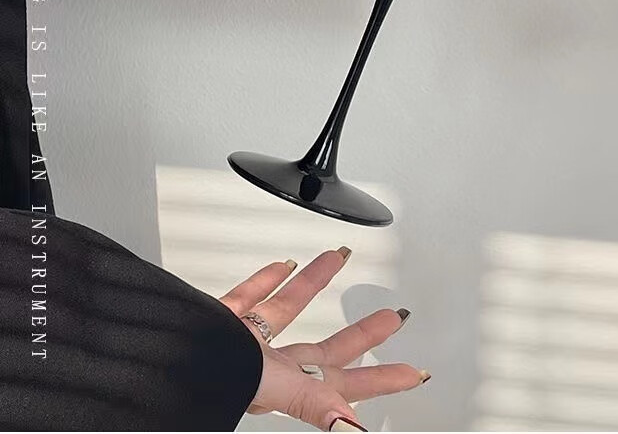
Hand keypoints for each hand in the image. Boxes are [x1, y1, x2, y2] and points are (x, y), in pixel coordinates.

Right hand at [219, 247, 426, 431]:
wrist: (144, 352)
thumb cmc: (199, 373)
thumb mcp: (267, 388)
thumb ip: (311, 405)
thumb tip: (352, 430)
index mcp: (286, 387)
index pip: (347, 386)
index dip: (383, 380)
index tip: (416, 372)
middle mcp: (268, 368)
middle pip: (326, 351)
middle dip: (361, 333)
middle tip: (393, 317)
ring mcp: (241, 346)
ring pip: (287, 312)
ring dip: (314, 285)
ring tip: (337, 259)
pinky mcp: (216, 324)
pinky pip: (246, 299)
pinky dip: (264, 280)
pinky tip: (281, 265)